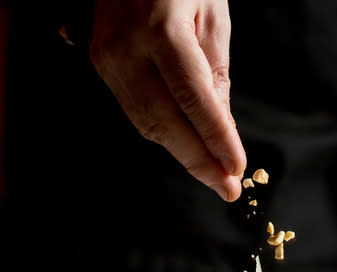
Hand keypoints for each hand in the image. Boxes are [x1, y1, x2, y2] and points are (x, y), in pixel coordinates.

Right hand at [89, 0, 245, 201]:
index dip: (216, 140)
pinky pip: (136, 110)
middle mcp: (127, 49)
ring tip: (212, 175)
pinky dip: (164, 133)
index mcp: (161, 30)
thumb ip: (216, 70)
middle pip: (165, 123)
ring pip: (147, 123)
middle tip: (226, 188)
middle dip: (199, 161)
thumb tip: (220, 126)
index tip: (236, 168)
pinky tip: (187, 146)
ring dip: (182, 154)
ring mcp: (107, 58)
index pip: (194, 100)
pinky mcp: (100, 63)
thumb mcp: (212, 12)